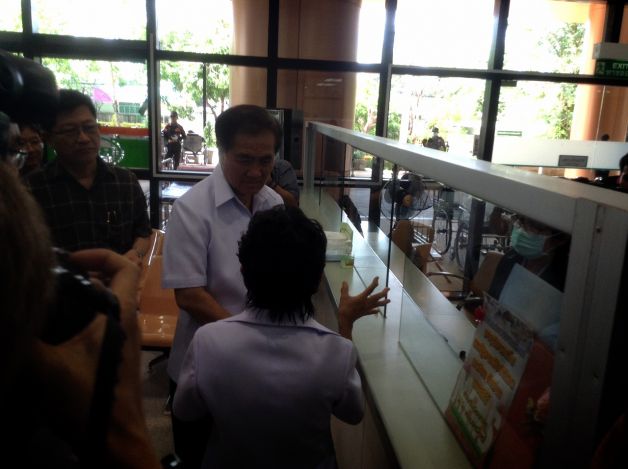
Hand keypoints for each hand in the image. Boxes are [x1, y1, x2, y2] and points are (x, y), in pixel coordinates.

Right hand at [33, 249, 159, 467]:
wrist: (116, 441)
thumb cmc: (89, 399)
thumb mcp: (47, 368)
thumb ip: (22, 338)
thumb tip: (6, 315)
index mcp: (121, 314)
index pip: (126, 266)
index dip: (101, 254)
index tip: (71, 259)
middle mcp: (128, 321)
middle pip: (115, 281)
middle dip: (85, 273)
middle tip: (52, 277)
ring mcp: (125, 339)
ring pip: (108, 303)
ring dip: (84, 295)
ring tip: (49, 299)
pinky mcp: (117, 354)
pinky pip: (104, 322)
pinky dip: (84, 315)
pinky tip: (55, 328)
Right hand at [338, 277, 389, 339]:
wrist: (346, 319)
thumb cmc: (345, 307)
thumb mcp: (343, 297)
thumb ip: (344, 289)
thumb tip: (344, 282)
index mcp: (362, 298)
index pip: (370, 289)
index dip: (374, 283)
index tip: (377, 278)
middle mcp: (367, 303)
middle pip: (377, 297)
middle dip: (383, 293)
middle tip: (388, 289)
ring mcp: (367, 308)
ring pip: (377, 305)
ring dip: (384, 302)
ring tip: (389, 300)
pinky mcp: (366, 313)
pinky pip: (372, 311)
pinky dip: (375, 310)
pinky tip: (378, 310)